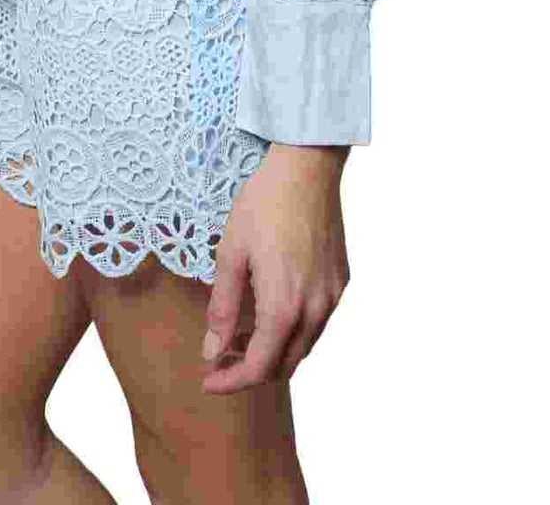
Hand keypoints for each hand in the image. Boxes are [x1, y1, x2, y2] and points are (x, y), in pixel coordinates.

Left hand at [200, 143, 349, 393]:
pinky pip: (318, 322)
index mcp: (284, 307)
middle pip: (284, 365)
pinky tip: (271, 310)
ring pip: (304, 346)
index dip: (231, 382)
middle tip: (221, 357)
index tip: (208, 381)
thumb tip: (213, 351)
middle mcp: (315, 310)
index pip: (259, 369)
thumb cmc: (264, 204)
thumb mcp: (231, 254)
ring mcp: (333, 296)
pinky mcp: (341, 281)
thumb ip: (222, 308)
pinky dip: (293, 331)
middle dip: (251, 370)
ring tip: (242, 335)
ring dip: (273, 351)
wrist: (307, 166)